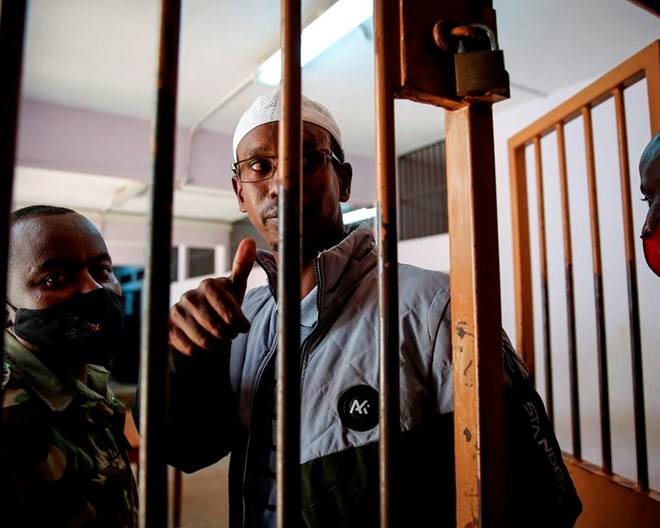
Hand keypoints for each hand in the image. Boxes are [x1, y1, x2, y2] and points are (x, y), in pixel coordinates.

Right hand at [168, 238, 256, 354]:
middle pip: (218, 329)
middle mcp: (189, 296)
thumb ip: (243, 266)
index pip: (232, 316)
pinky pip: (189, 348)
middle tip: (229, 334)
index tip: (242, 327)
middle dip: (228, 336)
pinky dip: (199, 351)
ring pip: (204, 341)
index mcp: (208, 285)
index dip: (240, 326)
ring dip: (215, 345)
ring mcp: (176, 313)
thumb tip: (250, 240)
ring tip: (217, 339)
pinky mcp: (167, 329)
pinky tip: (201, 342)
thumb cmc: (222, 303)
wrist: (198, 320)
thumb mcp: (235, 287)